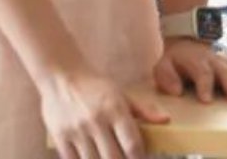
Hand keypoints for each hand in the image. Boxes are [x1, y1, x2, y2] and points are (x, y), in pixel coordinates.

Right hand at [39, 66, 166, 158]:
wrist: (60, 75)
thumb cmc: (94, 86)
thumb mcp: (121, 94)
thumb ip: (143, 110)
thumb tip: (166, 120)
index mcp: (114, 109)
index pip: (132, 144)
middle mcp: (96, 121)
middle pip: (114, 158)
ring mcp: (77, 131)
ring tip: (109, 157)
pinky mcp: (60, 137)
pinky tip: (93, 157)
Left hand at [152, 38, 226, 104]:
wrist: (186, 40)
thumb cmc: (176, 59)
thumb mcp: (163, 65)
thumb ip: (166, 77)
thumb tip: (176, 90)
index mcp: (196, 61)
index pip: (202, 73)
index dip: (205, 86)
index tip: (206, 100)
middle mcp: (213, 61)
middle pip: (226, 72)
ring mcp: (224, 62)